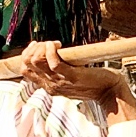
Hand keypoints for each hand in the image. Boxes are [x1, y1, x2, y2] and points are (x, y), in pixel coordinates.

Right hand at [17, 41, 135, 119]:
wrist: (110, 92)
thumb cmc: (93, 83)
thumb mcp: (70, 79)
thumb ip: (60, 71)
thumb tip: (52, 55)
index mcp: (49, 86)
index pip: (25, 71)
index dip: (27, 55)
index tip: (38, 46)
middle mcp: (51, 86)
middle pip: (27, 64)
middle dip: (33, 49)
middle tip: (47, 44)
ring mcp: (60, 82)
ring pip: (37, 62)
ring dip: (42, 47)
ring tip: (53, 44)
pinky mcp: (71, 76)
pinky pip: (53, 62)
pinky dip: (51, 50)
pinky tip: (56, 44)